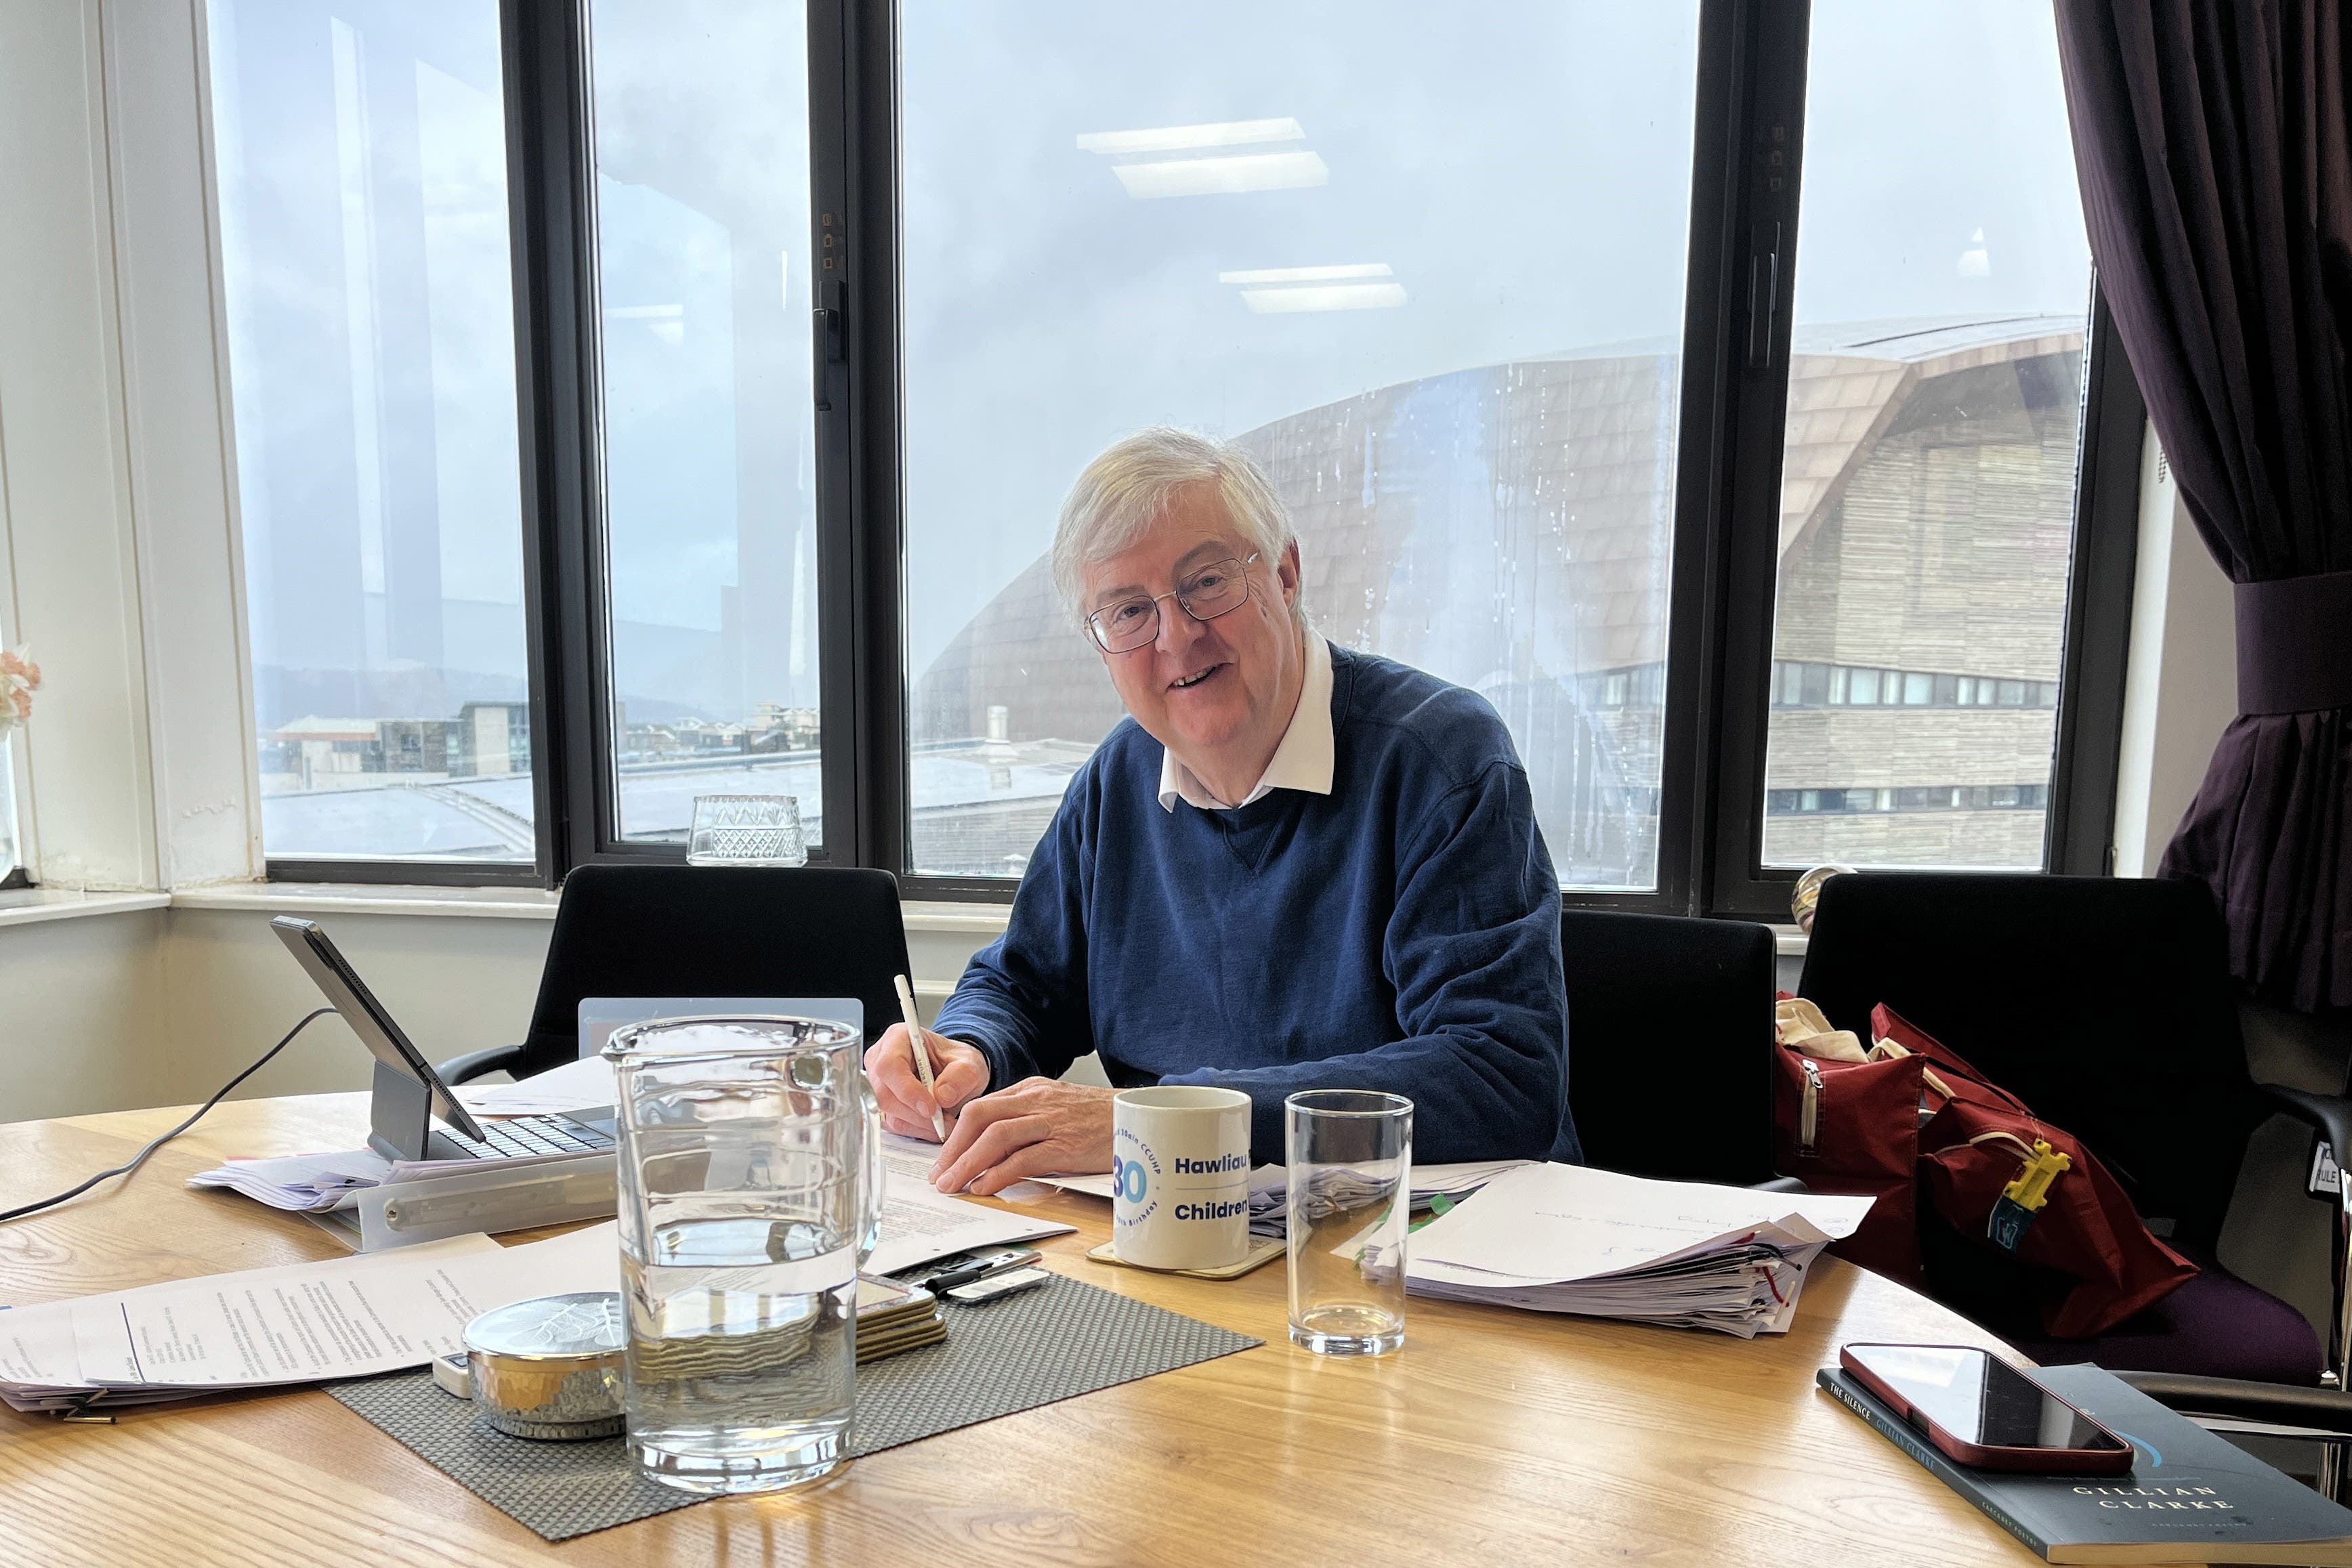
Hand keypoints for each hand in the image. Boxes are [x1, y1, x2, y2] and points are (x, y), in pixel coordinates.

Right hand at [864, 1024, 989, 1141]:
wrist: (954, 1072)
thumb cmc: (956, 1061)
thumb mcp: (970, 1062)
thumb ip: (962, 1074)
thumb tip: (943, 1096)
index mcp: (897, 1038)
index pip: (889, 1066)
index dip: (907, 1090)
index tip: (931, 1107)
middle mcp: (880, 1060)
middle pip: (885, 1094)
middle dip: (917, 1113)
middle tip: (945, 1120)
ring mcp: (878, 1085)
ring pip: (890, 1114)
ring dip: (920, 1124)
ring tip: (945, 1121)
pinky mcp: (882, 1106)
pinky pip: (895, 1125)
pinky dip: (918, 1129)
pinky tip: (934, 1124)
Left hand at [928, 1077, 1116, 1196]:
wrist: (1140, 1117)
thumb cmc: (1099, 1118)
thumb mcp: (1056, 1109)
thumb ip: (1025, 1122)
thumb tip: (992, 1150)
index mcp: (1030, 1090)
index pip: (981, 1108)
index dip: (956, 1135)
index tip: (944, 1159)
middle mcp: (1036, 1100)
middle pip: (979, 1117)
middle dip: (953, 1148)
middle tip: (940, 1175)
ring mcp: (1051, 1121)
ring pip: (996, 1136)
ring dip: (968, 1163)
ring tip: (953, 1185)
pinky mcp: (1066, 1145)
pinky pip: (1024, 1158)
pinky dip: (999, 1173)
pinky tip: (985, 1187)